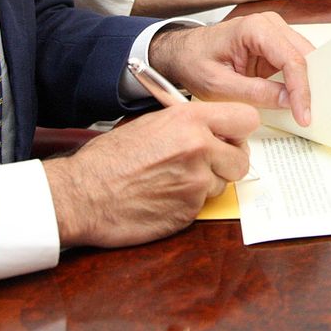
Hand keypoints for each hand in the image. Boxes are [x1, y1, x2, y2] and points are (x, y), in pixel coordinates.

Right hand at [43, 102, 256, 246]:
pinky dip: (188, 202)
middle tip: (205, 162)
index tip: (231, 137)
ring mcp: (196, 183)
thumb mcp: (151, 123)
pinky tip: (164, 196)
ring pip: (222, 184)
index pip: (246, 119)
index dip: (239, 131)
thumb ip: (188, 123)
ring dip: (205, 184)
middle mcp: (199, 149)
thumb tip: (214, 129)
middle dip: (227, 162)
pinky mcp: (190, 212)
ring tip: (172, 180)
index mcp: (190, 120)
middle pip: (242, 158)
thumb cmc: (109, 159)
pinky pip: (203, 205)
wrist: (83, 195)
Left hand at [148, 13, 312, 125]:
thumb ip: (256, 93)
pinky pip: (294, 64)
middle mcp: (270, 24)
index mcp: (255, 28)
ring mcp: (274, 33)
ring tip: (305, 111)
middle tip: (309, 116)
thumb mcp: (219, 86)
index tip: (304, 115)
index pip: (291, 60)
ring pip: (304, 60)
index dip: (301, 90)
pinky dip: (297, 83)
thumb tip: (289, 101)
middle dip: (309, 87)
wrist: (181, 53)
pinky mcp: (275, 46)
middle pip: (304, 57)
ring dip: (305, 85)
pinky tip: (296, 101)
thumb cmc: (193, 62)